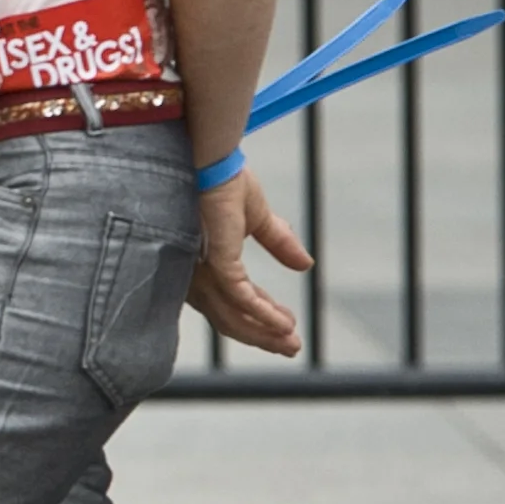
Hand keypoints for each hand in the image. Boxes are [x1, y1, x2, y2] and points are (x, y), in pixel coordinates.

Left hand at [186, 166, 310, 355]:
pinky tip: (283, 323)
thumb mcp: (256, 216)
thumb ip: (278, 242)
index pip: (233, 301)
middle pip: (230, 318)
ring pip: (233, 316)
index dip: (262, 316)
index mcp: (205, 263)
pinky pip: (240, 298)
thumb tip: (306, 265)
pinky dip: (263, 314)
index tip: (288, 326)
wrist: (212, 156)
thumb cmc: (221, 178)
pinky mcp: (215, 263)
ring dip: (266, 332)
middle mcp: (197, 274)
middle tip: (293, 347)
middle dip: (263, 336)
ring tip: (292, 341)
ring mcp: (203, 271)